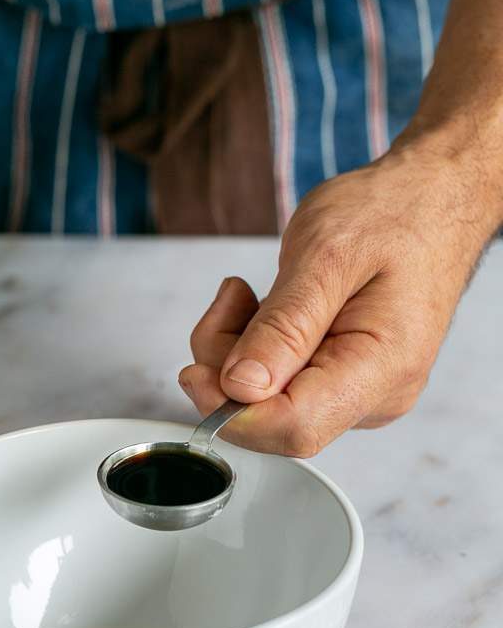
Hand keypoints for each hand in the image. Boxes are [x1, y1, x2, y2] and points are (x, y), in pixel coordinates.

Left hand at [179, 145, 495, 455]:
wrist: (429, 199)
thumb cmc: (393, 214)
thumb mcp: (327, 255)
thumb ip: (283, 326)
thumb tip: (241, 388)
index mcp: (381, 368)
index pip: (295, 428)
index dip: (233, 412)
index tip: (198, 371)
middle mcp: (374, 395)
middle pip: (273, 421)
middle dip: (228, 371)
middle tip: (229, 303)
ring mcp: (357, 392)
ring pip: (266, 404)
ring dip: (234, 353)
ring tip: (243, 294)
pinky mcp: (338, 380)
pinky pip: (275, 385)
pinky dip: (249, 349)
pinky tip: (258, 307)